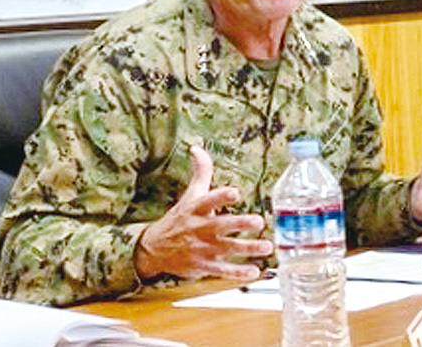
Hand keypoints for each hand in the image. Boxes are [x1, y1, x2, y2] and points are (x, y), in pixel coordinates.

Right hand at [134, 144, 273, 280]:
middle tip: (258, 221)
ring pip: (228, 248)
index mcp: (197, 209)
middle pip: (222, 225)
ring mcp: (203, 248)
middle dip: (240, 224)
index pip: (209, 200)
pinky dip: (238, 273)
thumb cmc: (179, 219)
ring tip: (266, 247)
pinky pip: (222, 270)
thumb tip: (197, 148)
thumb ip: (200, 172)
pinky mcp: (204, 265)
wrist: (154, 249)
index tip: (235, 192)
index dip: (221, 197)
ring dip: (248, 249)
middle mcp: (201, 228)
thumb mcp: (190, 195)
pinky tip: (253, 272)